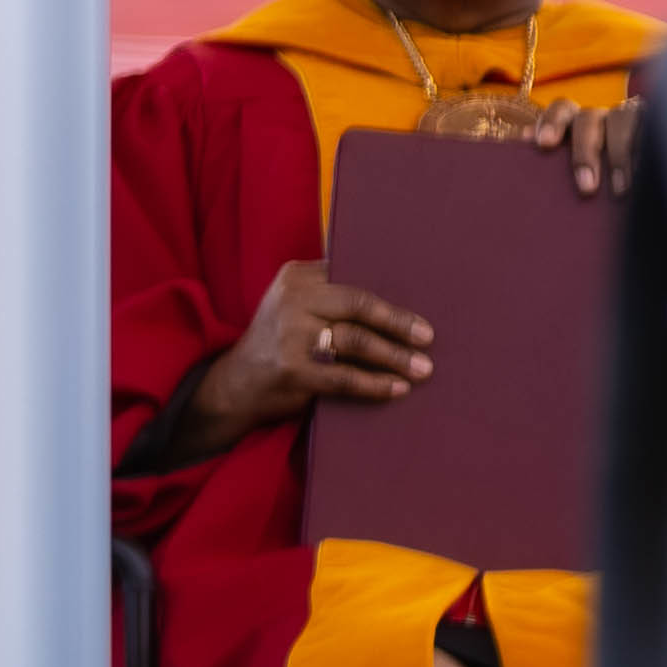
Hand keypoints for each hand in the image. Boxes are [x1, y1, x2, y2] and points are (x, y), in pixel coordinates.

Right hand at [154, 259, 430, 464]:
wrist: (238, 383)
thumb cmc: (279, 341)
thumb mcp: (294, 306)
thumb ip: (330, 297)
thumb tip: (395, 304)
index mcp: (296, 277)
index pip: (352, 278)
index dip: (387, 295)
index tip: (418, 308)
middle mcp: (293, 300)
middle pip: (358, 305)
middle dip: (398, 322)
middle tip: (428, 337)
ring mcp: (292, 336)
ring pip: (356, 341)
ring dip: (395, 356)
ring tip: (422, 368)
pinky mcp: (294, 371)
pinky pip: (346, 377)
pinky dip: (375, 384)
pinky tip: (397, 389)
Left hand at [535, 98, 645, 199]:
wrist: (653, 176)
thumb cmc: (602, 181)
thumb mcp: (582, 173)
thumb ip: (557, 169)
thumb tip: (525, 168)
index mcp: (578, 122)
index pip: (562, 109)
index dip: (551, 122)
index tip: (542, 144)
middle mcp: (603, 117)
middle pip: (588, 120)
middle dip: (584, 153)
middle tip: (586, 188)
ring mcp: (632, 118)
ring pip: (622, 121)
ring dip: (619, 156)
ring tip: (621, 190)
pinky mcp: (658, 126)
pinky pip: (653, 130)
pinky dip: (647, 152)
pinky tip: (649, 175)